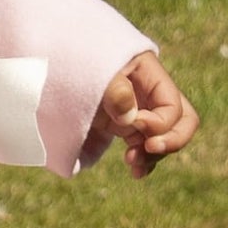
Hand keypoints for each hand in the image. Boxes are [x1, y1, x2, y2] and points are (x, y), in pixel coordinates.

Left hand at [84, 51, 198, 177]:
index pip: (172, 104)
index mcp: (148, 73)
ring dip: (153, 155)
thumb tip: (131, 118)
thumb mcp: (94, 66)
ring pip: (162, 139)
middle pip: (180, 122)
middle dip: (170, 141)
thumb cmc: (74, 55)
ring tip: (132, 165)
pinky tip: (135, 172)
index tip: (136, 125)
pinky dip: (142, 161)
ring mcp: (136, 111)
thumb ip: (115, 89)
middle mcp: (147, 94)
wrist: (48, 62)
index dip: (161, 121)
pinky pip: (143, 147)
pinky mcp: (121, 126)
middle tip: (149, 149)